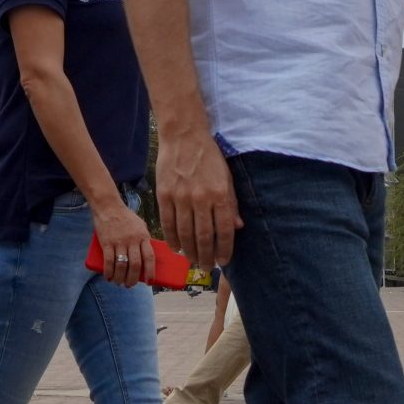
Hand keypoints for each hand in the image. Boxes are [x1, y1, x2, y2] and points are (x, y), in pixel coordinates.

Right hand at [92, 196, 156, 286]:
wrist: (109, 206)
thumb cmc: (126, 217)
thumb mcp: (140, 226)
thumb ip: (144, 240)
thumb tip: (148, 258)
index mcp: (143, 236)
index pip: (149, 257)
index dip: (150, 271)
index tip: (150, 282)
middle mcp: (132, 240)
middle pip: (135, 264)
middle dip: (133, 279)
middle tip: (130, 285)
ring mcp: (119, 241)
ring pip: (122, 265)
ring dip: (120, 278)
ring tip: (119, 282)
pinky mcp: (106, 242)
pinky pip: (109, 261)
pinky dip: (109, 272)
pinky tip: (108, 277)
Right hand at [155, 128, 240, 266]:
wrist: (184, 136)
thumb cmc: (209, 157)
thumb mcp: (227, 178)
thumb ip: (232, 203)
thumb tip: (238, 227)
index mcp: (220, 194)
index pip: (224, 230)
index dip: (224, 249)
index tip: (224, 261)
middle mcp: (201, 198)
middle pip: (204, 236)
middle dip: (206, 256)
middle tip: (207, 267)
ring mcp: (181, 197)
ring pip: (185, 233)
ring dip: (190, 251)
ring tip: (193, 261)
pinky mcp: (164, 195)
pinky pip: (168, 223)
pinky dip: (172, 239)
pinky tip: (177, 248)